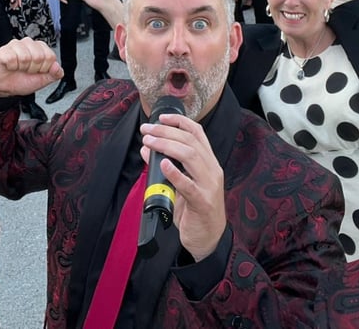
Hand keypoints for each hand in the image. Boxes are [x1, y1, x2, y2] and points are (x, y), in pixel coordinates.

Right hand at [0, 37, 63, 97]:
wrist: (6, 88)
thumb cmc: (23, 81)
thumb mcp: (43, 80)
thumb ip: (55, 74)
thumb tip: (57, 67)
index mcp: (41, 48)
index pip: (50, 56)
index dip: (44, 68)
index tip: (38, 71)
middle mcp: (29, 43)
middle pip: (38, 56)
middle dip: (33, 69)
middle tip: (27, 70)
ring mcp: (16, 45)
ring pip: (25, 57)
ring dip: (22, 68)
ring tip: (19, 68)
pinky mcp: (4, 50)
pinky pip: (11, 58)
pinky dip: (12, 66)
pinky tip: (11, 66)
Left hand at [140, 114, 225, 261]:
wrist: (208, 240)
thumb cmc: (195, 210)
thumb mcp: (181, 184)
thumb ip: (166, 166)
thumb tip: (146, 149)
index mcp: (209, 163)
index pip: (197, 133)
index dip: (180, 121)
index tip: (161, 117)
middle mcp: (212, 171)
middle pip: (190, 142)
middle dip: (166, 132)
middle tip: (146, 130)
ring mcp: (209, 186)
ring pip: (191, 157)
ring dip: (167, 146)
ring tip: (149, 143)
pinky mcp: (202, 203)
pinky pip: (189, 185)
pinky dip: (175, 173)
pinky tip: (163, 165)